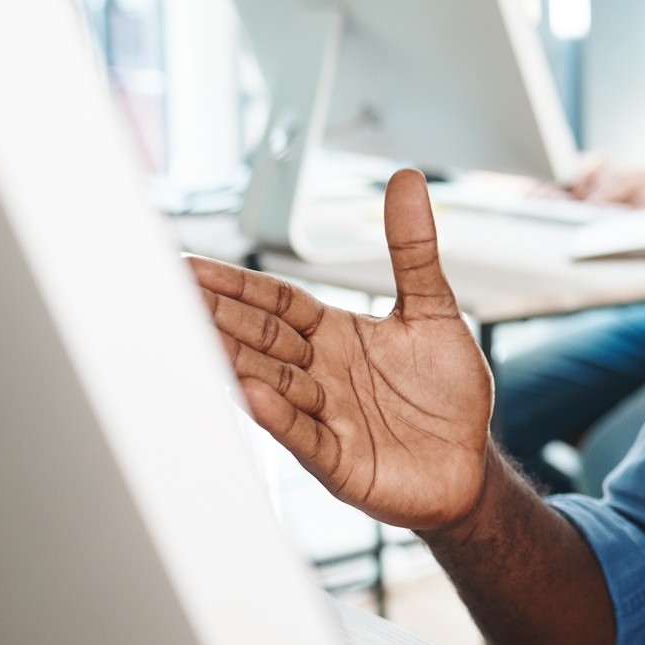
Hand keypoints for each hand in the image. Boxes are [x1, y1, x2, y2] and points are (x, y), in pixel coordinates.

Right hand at [188, 168, 493, 530]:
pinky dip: (279, 416)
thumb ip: (412, 249)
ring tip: (199, 335)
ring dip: (236, 359)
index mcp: (336, 336)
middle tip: (174, 291)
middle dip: (221, 315)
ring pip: (271, 383)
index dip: (239, 285)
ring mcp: (325, 418)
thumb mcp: (433, 308)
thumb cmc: (446, 393)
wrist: (470, 465)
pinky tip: (253, 395)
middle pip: (263, 338)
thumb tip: (408, 179)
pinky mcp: (340, 461)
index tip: (191, 265)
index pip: (278, 303)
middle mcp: (321, 375)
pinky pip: (304, 435)